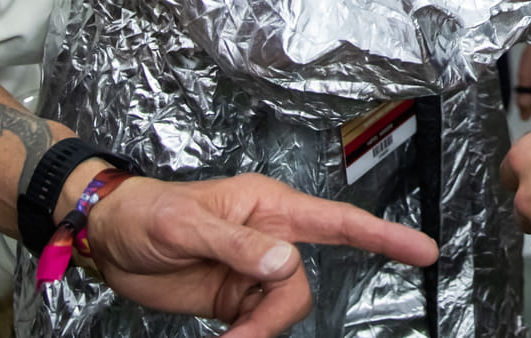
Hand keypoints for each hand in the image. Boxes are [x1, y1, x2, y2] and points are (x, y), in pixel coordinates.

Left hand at [83, 172, 438, 337]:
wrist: (107, 239)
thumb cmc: (146, 214)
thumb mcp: (186, 225)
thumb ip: (239, 245)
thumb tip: (286, 265)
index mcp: (269, 206)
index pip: (338, 222)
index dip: (383, 236)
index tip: (423, 251)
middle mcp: (270, 237)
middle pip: (300, 285)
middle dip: (274, 315)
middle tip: (238, 337)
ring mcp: (253, 270)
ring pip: (283, 308)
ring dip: (255, 331)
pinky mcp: (236, 298)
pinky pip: (258, 324)